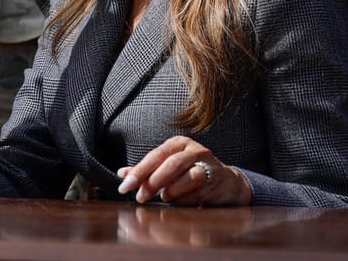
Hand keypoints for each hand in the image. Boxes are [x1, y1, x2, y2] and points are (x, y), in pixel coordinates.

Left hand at [116, 136, 251, 206]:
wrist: (225, 182)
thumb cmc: (190, 172)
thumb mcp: (167, 167)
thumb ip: (146, 171)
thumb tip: (122, 174)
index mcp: (178, 143)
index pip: (154, 155)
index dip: (138, 171)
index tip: (124, 186)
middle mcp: (194, 150)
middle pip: (171, 164)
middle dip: (153, 182)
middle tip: (140, 197)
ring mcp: (208, 164)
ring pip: (189, 175)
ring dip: (173, 189)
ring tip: (164, 197)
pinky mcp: (218, 180)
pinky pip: (200, 191)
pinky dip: (186, 199)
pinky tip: (179, 203)